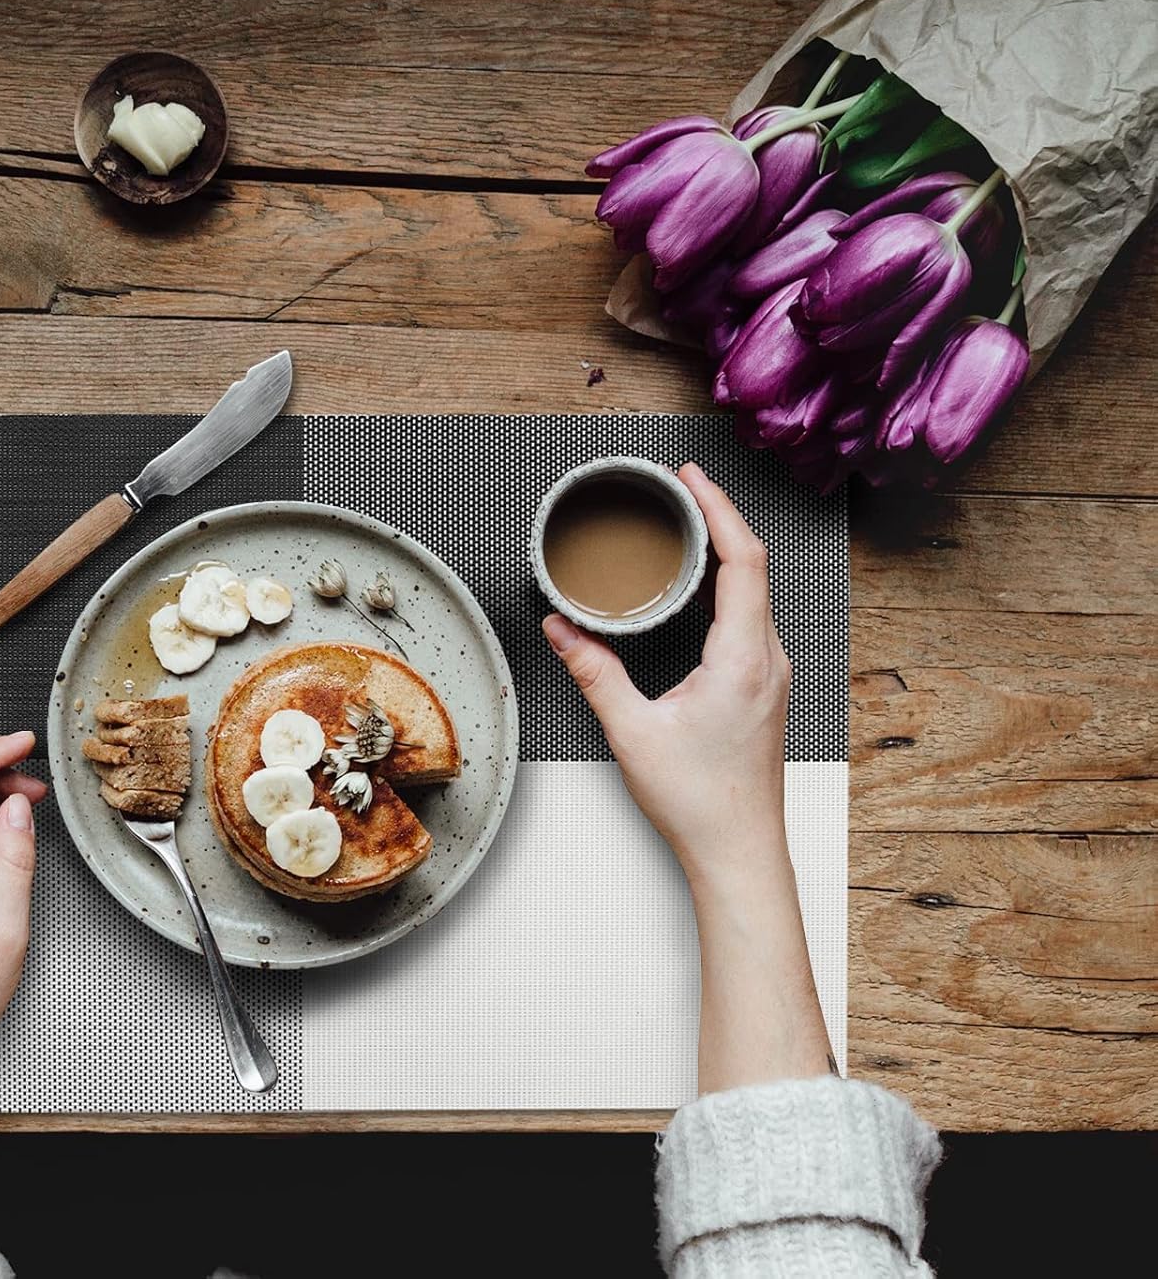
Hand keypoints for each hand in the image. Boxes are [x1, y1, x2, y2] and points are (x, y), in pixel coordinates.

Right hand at [544, 464, 832, 1090]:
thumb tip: (559, 628)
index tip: (689, 478)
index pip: (743, 561)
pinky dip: (727, 584)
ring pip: (756, 591)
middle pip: (754, 565)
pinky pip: (751, 616)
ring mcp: (771, 673)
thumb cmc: (697, 800)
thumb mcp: (632, 731)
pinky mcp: (763, 687)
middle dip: (718, 517)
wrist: (740, 852)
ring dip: (725, 550)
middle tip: (679, 487)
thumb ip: (595, 672)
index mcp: (744, 659)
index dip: (719, 509)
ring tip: (686, 524)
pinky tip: (698, 584)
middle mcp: (768, 659)